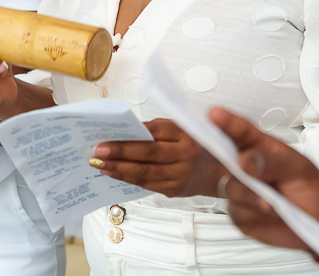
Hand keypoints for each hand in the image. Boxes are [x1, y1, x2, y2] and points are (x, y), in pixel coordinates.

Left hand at [93, 118, 222, 197]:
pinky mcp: (173, 191)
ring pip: (144, 173)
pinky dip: (127, 178)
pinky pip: (146, 184)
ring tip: (99, 163)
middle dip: (120, 152)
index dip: (132, 133)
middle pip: (147, 154)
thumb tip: (131, 129)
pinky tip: (113, 173)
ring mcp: (179, 176)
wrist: (219, 173)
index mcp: (187, 135)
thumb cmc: (198, 145)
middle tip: (98, 150)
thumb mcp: (187, 128)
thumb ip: (162, 127)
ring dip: (118, 168)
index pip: (156, 131)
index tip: (110, 133)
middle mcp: (185, 156)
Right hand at [209, 108, 318, 251]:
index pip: (241, 131)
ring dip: (249, 194)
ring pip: (229, 187)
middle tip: (215, 150)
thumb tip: (245, 160)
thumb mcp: (300, 169)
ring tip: (271, 203)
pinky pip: (236, 212)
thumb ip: (274, 162)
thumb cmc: (310, 187)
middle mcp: (247, 166)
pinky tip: (270, 213)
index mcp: (261, 147)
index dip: (227, 122)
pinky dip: (253, 213)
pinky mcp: (241, 213)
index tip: (214, 113)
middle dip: (215, 150)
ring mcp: (242, 190)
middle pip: (223, 155)